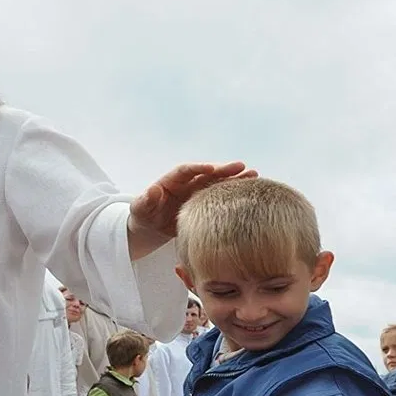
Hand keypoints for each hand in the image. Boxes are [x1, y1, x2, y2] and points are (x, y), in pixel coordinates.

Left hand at [130, 162, 257, 238]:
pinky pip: (221, 198)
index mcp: (171, 181)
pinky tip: (251, 193)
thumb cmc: (143, 216)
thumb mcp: (140, 209)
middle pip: (207, 173)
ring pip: (218, 183)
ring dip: (235, 180)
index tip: (213, 168)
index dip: (199, 168)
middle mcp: (188, 183)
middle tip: (243, 167)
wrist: (150, 228)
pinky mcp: (206, 205)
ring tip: (255, 176)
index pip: (186, 170)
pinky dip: (234, 195)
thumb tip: (152, 190)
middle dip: (224, 170)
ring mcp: (198, 193)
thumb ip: (145, 200)